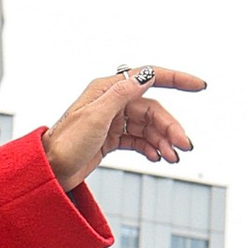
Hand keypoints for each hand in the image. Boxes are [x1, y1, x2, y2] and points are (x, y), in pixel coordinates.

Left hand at [44, 66, 204, 191]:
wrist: (48, 172)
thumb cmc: (64, 144)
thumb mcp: (93, 117)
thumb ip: (120, 95)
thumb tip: (144, 75)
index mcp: (107, 89)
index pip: (149, 77)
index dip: (177, 80)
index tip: (199, 86)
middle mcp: (111, 102)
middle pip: (152, 110)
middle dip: (170, 128)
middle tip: (184, 147)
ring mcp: (112, 121)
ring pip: (147, 127)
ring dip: (163, 141)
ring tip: (172, 158)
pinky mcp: (110, 139)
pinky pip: (138, 140)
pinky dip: (150, 148)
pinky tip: (157, 157)